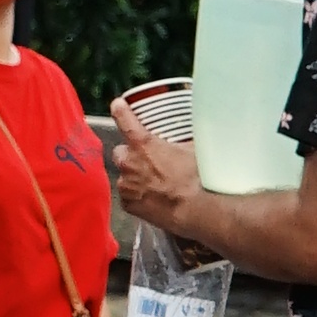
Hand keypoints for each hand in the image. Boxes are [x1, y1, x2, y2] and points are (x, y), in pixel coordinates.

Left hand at [109, 94, 211, 248]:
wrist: (197, 211)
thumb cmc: (198, 178)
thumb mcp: (193, 149)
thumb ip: (182, 140)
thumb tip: (188, 132)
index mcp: (143, 145)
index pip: (124, 120)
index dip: (120, 110)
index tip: (118, 105)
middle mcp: (129, 163)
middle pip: (120, 151)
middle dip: (131, 154)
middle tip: (149, 160)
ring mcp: (126, 185)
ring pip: (124, 175)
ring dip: (134, 176)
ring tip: (155, 183)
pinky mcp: (128, 204)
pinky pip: (128, 195)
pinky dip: (137, 195)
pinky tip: (153, 198)